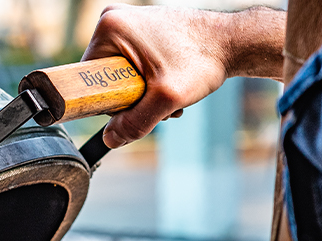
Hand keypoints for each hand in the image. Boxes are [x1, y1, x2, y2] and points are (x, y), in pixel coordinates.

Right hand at [82, 4, 284, 147]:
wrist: (232, 43)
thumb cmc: (202, 59)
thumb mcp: (166, 98)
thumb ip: (136, 122)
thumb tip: (111, 140)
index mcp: (109, 27)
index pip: (89, 78)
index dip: (110, 101)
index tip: (135, 105)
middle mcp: (114, 20)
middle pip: (106, 78)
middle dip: (131, 99)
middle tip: (158, 102)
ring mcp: (129, 23)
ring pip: (121, 75)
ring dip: (143, 94)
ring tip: (169, 94)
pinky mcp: (142, 31)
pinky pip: (133, 65)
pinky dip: (149, 82)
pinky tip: (170, 84)